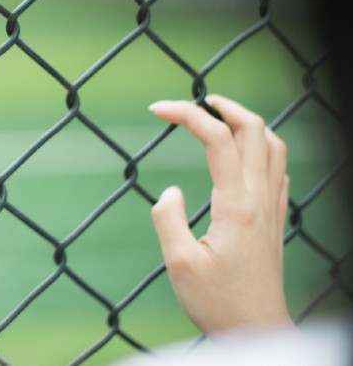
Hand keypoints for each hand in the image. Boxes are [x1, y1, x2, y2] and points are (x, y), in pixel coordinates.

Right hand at [148, 95, 292, 335]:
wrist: (257, 331)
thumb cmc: (217, 303)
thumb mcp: (179, 263)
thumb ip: (168, 219)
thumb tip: (171, 190)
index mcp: (236, 206)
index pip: (217, 139)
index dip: (186, 114)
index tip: (156, 109)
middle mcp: (260, 200)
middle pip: (255, 129)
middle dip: (222, 106)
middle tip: (192, 104)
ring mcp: (273, 209)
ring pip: (274, 145)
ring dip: (247, 122)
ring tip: (218, 117)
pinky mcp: (275, 221)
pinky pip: (278, 168)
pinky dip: (261, 147)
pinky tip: (241, 156)